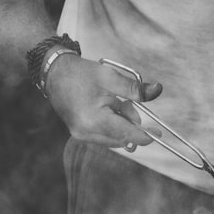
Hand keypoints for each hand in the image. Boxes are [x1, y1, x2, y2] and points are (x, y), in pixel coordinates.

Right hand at [44, 54, 162, 149]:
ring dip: (122, 125)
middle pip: (122, 139)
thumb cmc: (81, 74)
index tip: (159, 134)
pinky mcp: (80, 134)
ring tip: (115, 102)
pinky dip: (112, 125)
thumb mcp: (110, 77)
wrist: (55, 74)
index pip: (127, 134)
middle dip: (131, 125)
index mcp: (94, 120)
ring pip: (114, 139)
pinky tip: (108, 108)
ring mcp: (81, 136)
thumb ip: (134, 88)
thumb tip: (157, 90)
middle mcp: (86, 133)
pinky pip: (104, 136)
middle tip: (127, 103)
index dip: (145, 136)